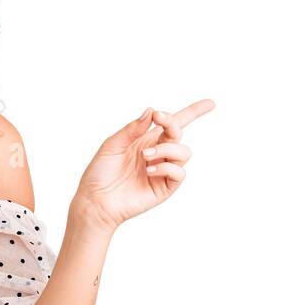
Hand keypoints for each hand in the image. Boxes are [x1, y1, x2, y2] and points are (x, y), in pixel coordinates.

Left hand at [74, 98, 214, 228]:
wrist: (95, 201)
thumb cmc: (100, 173)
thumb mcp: (112, 145)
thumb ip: (132, 129)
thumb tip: (151, 111)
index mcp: (145, 140)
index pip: (173, 124)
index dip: (194, 112)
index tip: (210, 103)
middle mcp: (157, 153)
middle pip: (179, 133)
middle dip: (172, 122)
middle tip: (158, 118)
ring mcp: (162, 170)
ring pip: (184, 152)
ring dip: (166, 148)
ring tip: (145, 156)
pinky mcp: (164, 188)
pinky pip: (179, 173)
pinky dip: (166, 167)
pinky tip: (148, 170)